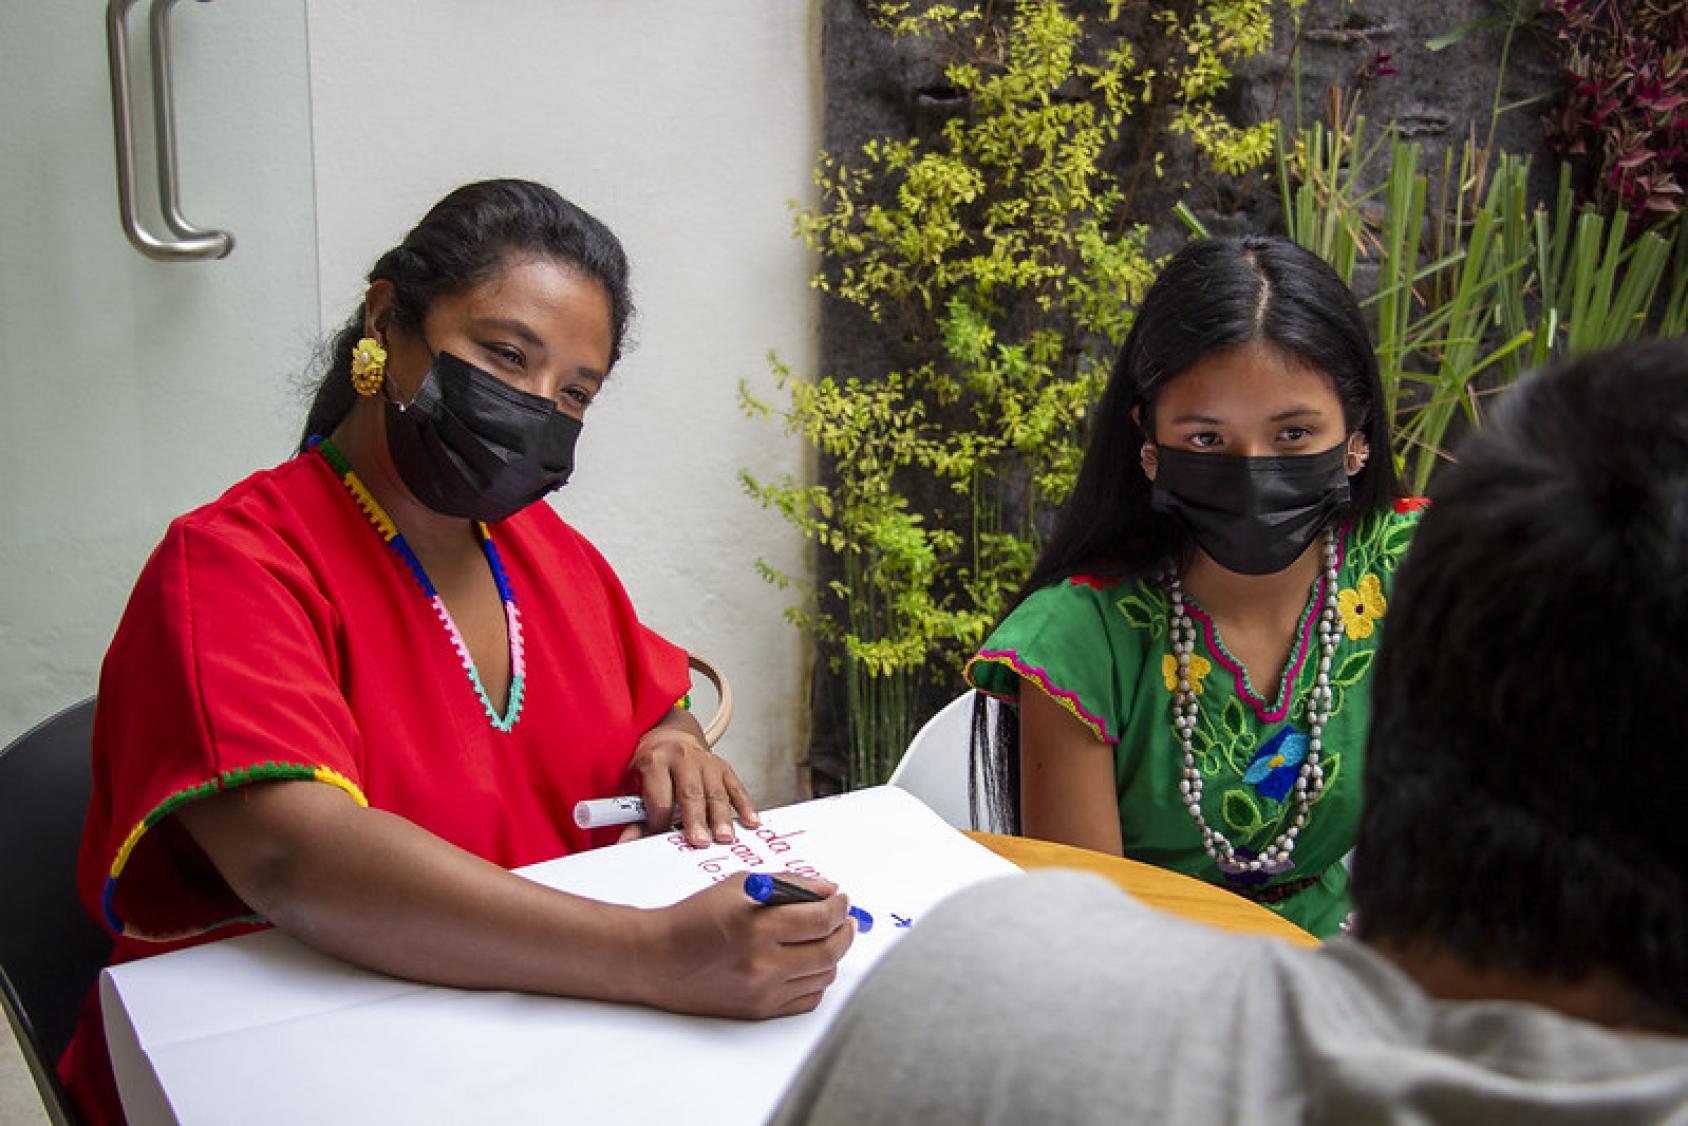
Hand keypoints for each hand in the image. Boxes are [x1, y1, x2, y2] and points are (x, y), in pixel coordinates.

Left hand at [620, 708, 759, 847]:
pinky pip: (736, 787)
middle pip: (690, 793)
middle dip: (695, 819)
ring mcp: (706, 761)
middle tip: (699, 841)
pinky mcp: (724, 767)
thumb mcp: (634, 784)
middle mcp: (682, 758)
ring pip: (715, 792)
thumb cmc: (652, 764)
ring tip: (724, 837)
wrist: (670, 736)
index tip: (661, 840)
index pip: (659, 798)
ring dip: (721, 817)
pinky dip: (744, 805)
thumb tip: (627, 842)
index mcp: (655, 761)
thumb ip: (634, 814)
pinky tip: (751, 821)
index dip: (659, 822)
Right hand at [633, 875, 855, 1018]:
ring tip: (823, 938)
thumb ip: (789, 884)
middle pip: (831, 950)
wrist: (657, 959)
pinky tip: (807, 962)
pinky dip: (816, 979)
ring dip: (831, 954)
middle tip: (843, 918)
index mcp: (759, 926)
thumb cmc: (695, 917)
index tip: (841, 899)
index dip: (840, 906)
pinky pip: (807, 999)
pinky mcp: (759, 1011)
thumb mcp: (740, 886)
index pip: (822, 918)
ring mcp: (763, 991)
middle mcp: (764, 964)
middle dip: (845, 930)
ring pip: (823, 976)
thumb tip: (828, 890)